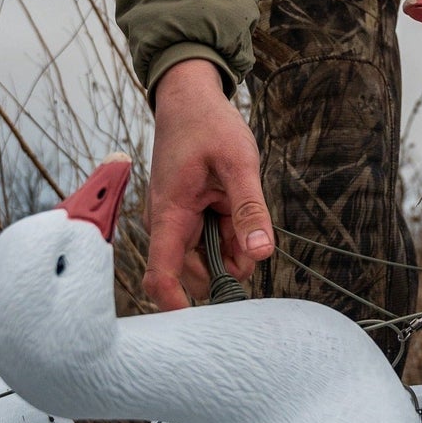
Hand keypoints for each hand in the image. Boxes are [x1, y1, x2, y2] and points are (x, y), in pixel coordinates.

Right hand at [143, 59, 274, 310]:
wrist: (190, 97)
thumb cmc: (209, 124)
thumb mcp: (238, 162)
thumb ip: (250, 209)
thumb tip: (261, 256)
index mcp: (170, 214)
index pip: (161, 276)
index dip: (177, 306)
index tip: (205, 325)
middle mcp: (169, 224)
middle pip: (193, 274)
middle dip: (225, 270)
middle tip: (250, 238)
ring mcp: (180, 221)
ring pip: (207, 259)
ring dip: (230, 249)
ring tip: (243, 213)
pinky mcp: (192, 216)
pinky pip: (212, 241)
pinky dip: (230, 235)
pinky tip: (238, 210)